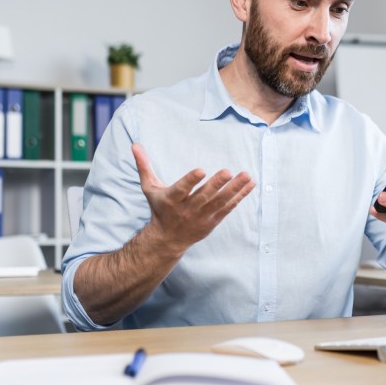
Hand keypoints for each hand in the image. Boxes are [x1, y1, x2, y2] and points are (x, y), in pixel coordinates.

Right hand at [132, 143, 255, 254]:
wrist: (167, 239)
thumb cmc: (159, 209)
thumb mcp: (149, 188)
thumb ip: (144, 166)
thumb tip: (135, 145)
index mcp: (171, 200)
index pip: (181, 189)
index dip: (190, 181)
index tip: (200, 170)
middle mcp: (187, 209)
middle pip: (204, 196)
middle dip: (216, 184)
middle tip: (227, 172)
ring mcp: (201, 217)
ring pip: (220, 202)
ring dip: (234, 189)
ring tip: (246, 175)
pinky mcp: (212, 221)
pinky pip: (228, 208)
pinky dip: (240, 196)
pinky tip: (250, 184)